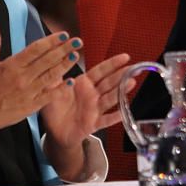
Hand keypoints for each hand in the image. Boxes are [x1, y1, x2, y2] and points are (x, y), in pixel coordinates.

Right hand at [0, 20, 80, 148]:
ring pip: (51, 76)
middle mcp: (22, 77)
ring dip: (65, 65)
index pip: (36, 49)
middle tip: (78, 41)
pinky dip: (60, 88)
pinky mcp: (31, 105)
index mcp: (12, 65)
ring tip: (76, 56)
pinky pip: (49, 96)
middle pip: (47, 60)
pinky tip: (70, 81)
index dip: (51, 40)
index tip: (63, 34)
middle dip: (64, 49)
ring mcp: (28, 92)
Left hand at [40, 53, 133, 180]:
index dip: (112, 64)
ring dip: (121, 92)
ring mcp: (94, 109)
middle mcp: (92, 95)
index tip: (125, 57)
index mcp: (83, 83)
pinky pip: (105, 120)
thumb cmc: (53, 107)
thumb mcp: (52, 87)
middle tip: (134, 68)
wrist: (54, 130)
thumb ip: (57, 72)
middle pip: (109, 83)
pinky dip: (114, 117)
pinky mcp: (94, 124)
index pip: (100, 71)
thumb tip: (60, 55)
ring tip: (132, 83)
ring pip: (110, 99)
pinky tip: (123, 113)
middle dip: (122, 75)